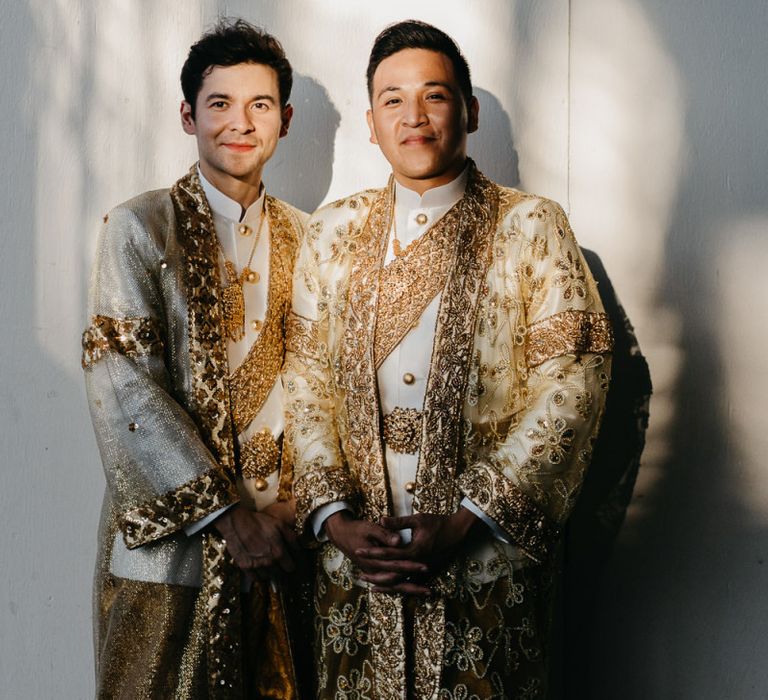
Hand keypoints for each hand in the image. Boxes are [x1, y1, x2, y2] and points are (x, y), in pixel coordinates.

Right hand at [213, 504, 299, 578]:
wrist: (237, 522)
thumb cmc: (259, 521)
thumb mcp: (280, 525)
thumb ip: (292, 538)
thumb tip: (299, 549)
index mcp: (279, 552)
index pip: (290, 567)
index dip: (291, 564)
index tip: (289, 562)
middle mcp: (269, 562)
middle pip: (280, 574)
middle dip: (281, 569)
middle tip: (278, 563)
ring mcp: (256, 566)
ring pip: (268, 577)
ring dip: (270, 573)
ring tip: (268, 564)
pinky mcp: (245, 567)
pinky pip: (255, 578)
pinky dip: (258, 575)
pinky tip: (259, 568)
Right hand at [323, 511, 428, 592]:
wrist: (341, 534)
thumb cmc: (357, 529)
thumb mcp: (370, 528)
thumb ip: (385, 534)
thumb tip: (399, 541)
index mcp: (373, 560)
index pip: (396, 566)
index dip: (411, 566)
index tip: (426, 566)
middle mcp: (373, 571)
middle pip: (396, 583)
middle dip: (413, 586)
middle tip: (429, 590)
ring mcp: (372, 574)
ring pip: (393, 587)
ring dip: (409, 590)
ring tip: (426, 592)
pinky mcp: (374, 573)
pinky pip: (388, 585)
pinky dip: (399, 588)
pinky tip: (411, 589)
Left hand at [356, 509, 479, 593]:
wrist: (458, 532)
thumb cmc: (438, 523)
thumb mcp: (417, 519)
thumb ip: (398, 522)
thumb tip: (380, 519)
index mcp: (414, 550)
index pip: (388, 553)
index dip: (372, 552)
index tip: (359, 551)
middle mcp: (418, 564)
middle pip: (392, 573)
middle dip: (375, 575)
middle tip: (360, 575)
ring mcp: (424, 570)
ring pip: (402, 582)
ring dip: (386, 584)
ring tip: (371, 585)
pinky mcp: (428, 572)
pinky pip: (411, 582)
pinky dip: (399, 585)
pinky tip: (390, 587)